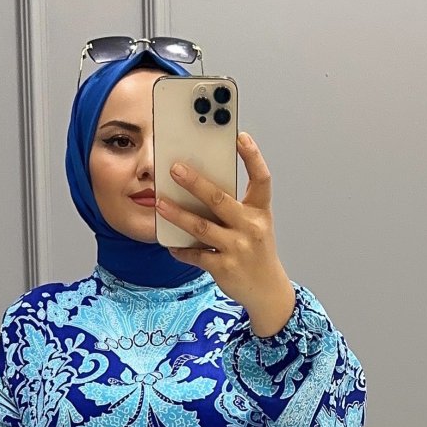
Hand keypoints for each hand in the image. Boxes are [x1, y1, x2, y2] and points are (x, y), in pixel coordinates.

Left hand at [156, 133, 293, 322]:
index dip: (253, 156)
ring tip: (159, 202)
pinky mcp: (224, 267)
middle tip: (174, 168)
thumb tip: (201, 186)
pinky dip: (181, 249)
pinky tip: (170, 243)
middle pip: (220, 200)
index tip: (240, 136)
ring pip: (201, 227)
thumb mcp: (255, 225)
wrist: (267, 290)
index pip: (262, 179)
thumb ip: (235, 207)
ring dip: (177, 214)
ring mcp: (237, 248)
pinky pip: (196, 254)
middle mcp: (251, 228)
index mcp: (260, 212)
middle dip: (195, 183)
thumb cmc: (257, 252)